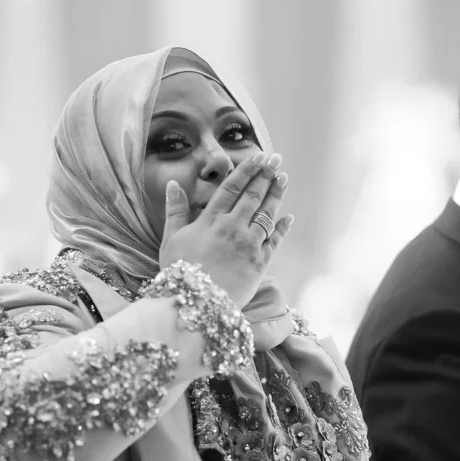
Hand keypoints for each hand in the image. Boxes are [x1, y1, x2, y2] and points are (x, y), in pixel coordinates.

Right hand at [158, 151, 292, 307]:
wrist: (197, 304)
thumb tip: (172, 184)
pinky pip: (274, 240)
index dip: (247, 170)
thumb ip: (175, 210)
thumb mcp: (171, 239)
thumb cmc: (179, 272)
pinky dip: (282, 228)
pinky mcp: (260, 263)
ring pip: (266, 214)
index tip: (259, 156)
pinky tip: (288, 217)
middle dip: (266, 175)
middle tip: (276, 160)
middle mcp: (233, 227)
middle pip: (253, 196)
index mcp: (211, 220)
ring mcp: (249, 244)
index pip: (232, 187)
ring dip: (276, 195)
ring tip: (283, 179)